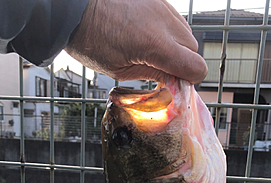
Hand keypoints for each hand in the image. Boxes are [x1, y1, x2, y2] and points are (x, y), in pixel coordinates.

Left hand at [66, 0, 207, 83]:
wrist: (74, 7)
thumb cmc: (90, 38)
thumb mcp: (120, 69)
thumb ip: (152, 74)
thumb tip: (171, 80)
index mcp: (156, 45)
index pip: (196, 67)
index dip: (189, 81)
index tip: (174, 86)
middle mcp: (165, 21)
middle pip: (192, 49)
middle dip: (181, 63)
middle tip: (161, 72)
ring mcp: (162, 5)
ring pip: (184, 31)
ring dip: (175, 46)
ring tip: (151, 52)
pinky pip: (172, 17)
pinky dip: (166, 30)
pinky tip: (147, 35)